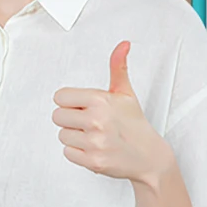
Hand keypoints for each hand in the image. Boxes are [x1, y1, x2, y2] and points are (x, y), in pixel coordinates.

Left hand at [52, 41, 171, 186]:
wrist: (150, 157)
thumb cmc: (134, 123)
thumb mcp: (125, 93)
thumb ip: (118, 66)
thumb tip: (123, 44)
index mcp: (100, 100)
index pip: (60, 97)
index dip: (70, 102)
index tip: (83, 106)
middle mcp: (97, 120)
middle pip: (57, 116)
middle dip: (70, 119)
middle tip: (88, 122)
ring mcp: (95, 142)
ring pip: (62, 135)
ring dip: (74, 136)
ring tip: (93, 135)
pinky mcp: (93, 161)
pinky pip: (68, 153)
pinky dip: (78, 152)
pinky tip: (93, 147)